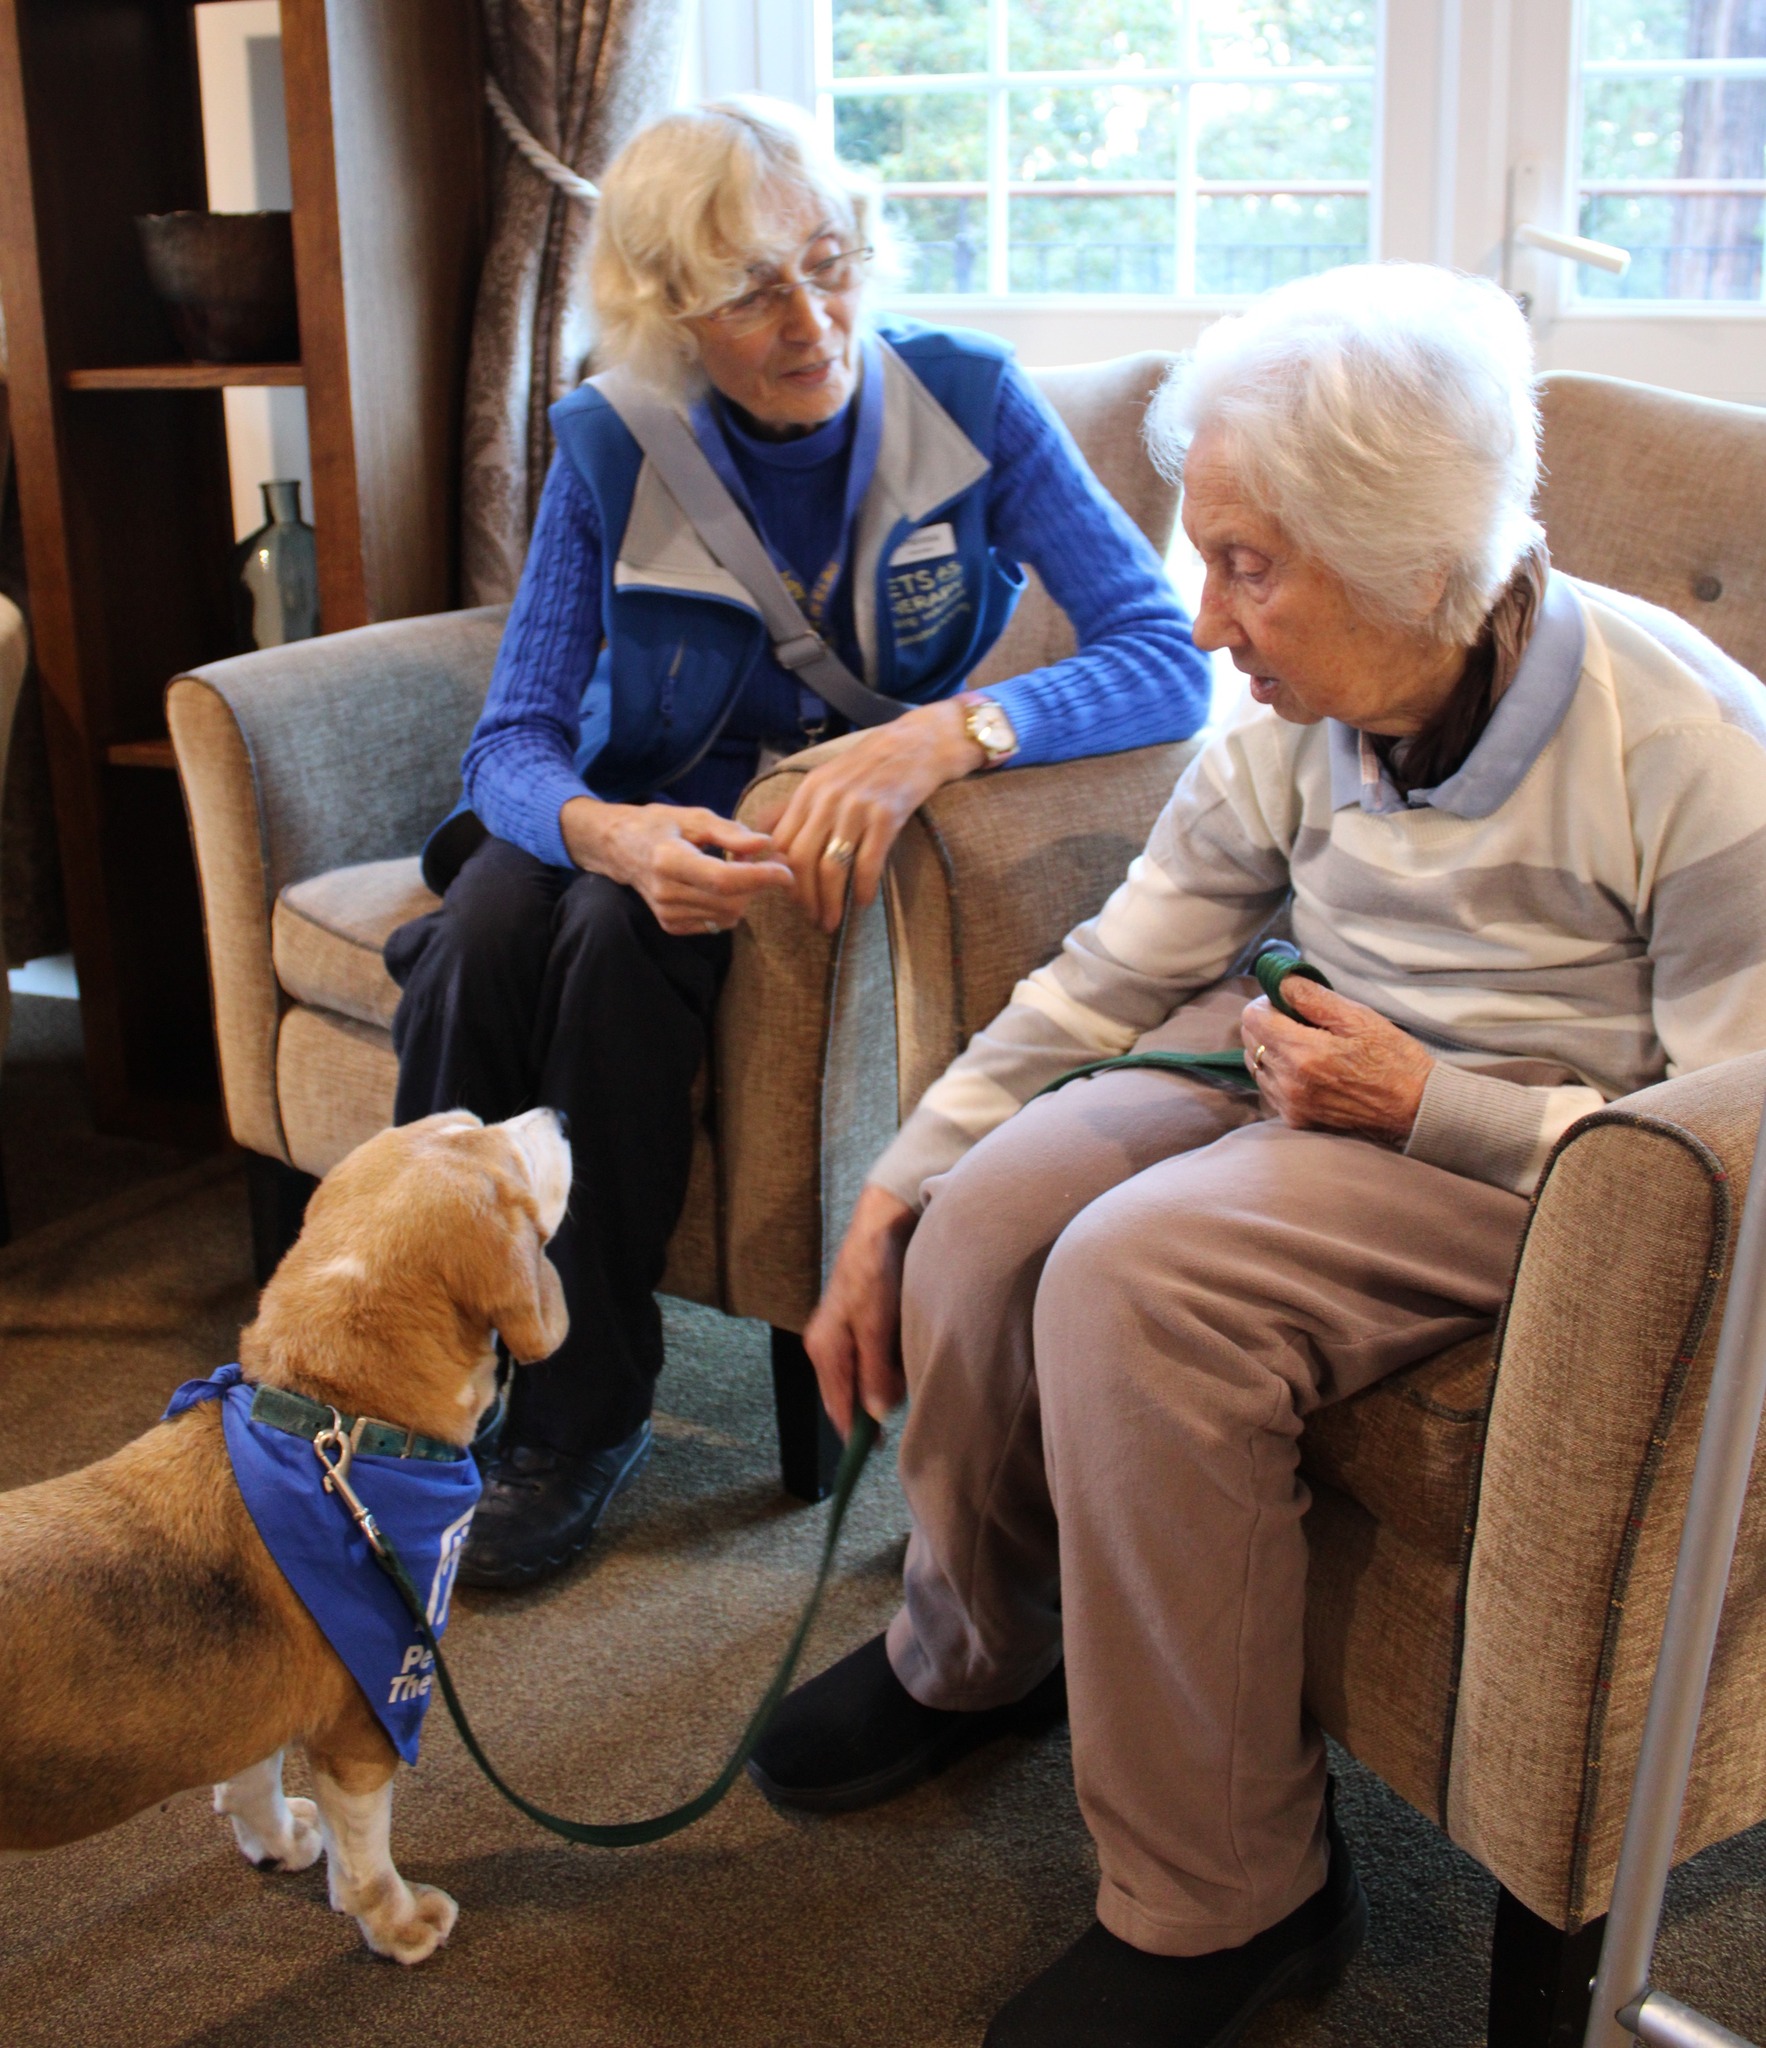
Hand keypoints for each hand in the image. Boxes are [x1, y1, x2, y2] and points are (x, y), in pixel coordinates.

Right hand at [560, 797, 794, 936]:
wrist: (619, 849)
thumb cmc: (658, 826)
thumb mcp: (693, 817)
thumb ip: (730, 832)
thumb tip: (764, 845)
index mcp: (668, 860)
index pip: (723, 880)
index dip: (759, 877)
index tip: (785, 871)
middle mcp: (666, 892)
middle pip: (730, 901)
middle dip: (758, 884)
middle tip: (768, 861)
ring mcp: (667, 913)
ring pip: (728, 916)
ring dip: (746, 895)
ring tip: (742, 869)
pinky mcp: (671, 926)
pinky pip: (717, 924)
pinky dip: (729, 906)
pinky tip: (722, 886)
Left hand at [765, 701, 987, 932]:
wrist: (919, 742)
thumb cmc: (871, 762)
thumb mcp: (825, 776)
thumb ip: (795, 806)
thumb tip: (761, 835)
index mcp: (809, 791)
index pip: (781, 842)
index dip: (781, 876)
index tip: (789, 897)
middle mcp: (828, 799)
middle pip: (801, 859)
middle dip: (803, 897)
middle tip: (811, 918)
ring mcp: (857, 808)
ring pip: (832, 867)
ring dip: (830, 901)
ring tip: (832, 921)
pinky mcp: (887, 816)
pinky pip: (868, 862)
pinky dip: (863, 888)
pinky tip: (863, 901)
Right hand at [803, 1183, 916, 1436]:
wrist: (883, 1224)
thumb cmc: (874, 1271)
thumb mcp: (876, 1324)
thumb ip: (874, 1371)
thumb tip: (875, 1415)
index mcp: (823, 1349)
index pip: (836, 1405)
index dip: (854, 1432)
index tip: (872, 1454)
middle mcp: (829, 1345)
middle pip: (852, 1393)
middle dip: (878, 1400)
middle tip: (907, 1393)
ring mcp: (845, 1334)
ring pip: (868, 1376)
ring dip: (889, 1378)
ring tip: (909, 1362)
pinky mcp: (861, 1324)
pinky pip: (875, 1357)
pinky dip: (892, 1360)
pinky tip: (906, 1347)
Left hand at [1239, 977, 1433, 1144]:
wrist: (1415, 1108)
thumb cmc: (1393, 1058)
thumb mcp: (1359, 1017)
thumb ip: (1313, 998)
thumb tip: (1280, 981)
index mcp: (1303, 1053)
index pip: (1253, 1019)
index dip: (1267, 1003)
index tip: (1289, 1002)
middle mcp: (1289, 1082)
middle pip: (1250, 1041)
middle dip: (1267, 1024)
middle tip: (1300, 1021)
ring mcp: (1291, 1104)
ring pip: (1256, 1065)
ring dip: (1270, 1049)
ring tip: (1305, 1044)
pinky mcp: (1297, 1119)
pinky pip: (1269, 1088)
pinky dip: (1278, 1073)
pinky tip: (1306, 1068)